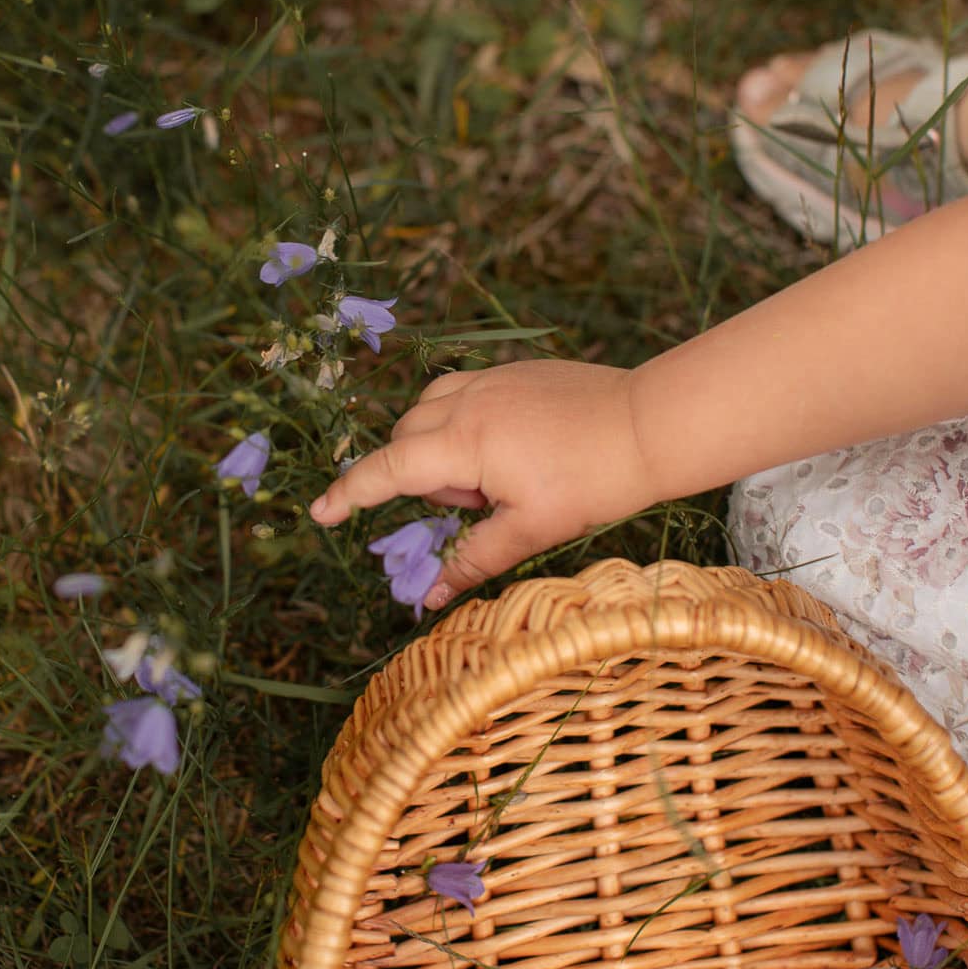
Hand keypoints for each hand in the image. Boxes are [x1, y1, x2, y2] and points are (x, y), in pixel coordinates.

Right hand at [308, 359, 659, 609]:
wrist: (649, 424)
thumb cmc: (594, 481)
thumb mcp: (532, 530)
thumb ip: (473, 559)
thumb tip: (429, 598)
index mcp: (464, 442)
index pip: (387, 470)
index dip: (349, 494)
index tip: (319, 513)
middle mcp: (466, 400)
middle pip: (404, 439)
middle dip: (423, 477)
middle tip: (482, 504)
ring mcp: (489, 378)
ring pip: (428, 410)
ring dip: (439, 446)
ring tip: (496, 477)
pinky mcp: (511, 371)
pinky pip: (460, 392)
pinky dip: (463, 423)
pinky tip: (512, 448)